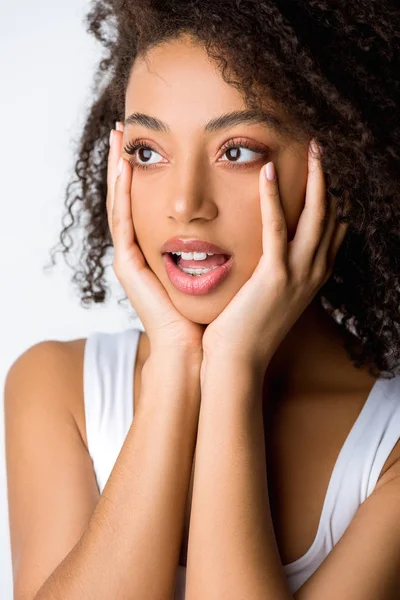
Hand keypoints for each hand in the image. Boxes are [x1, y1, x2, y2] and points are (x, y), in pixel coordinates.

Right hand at [107, 124, 205, 357]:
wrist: (200, 351)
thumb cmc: (213, 313)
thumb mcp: (218, 268)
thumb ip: (222, 243)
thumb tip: (248, 217)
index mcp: (158, 252)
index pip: (148, 203)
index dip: (146, 173)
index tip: (149, 142)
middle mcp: (140, 252)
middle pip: (128, 198)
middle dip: (123, 163)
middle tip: (122, 129)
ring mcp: (129, 260)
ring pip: (119, 205)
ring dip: (115, 170)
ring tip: (116, 138)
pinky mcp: (128, 269)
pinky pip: (122, 223)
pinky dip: (121, 194)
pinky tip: (124, 168)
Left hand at [201, 140, 349, 373]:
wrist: (238, 361)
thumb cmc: (248, 329)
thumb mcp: (272, 296)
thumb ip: (278, 271)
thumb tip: (271, 252)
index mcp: (314, 276)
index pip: (334, 229)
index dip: (332, 199)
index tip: (322, 172)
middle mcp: (315, 272)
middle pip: (332, 216)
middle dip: (329, 180)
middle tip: (321, 149)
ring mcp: (299, 274)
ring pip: (316, 216)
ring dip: (315, 179)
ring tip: (312, 148)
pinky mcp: (275, 276)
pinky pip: (276, 227)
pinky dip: (273, 198)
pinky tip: (268, 172)